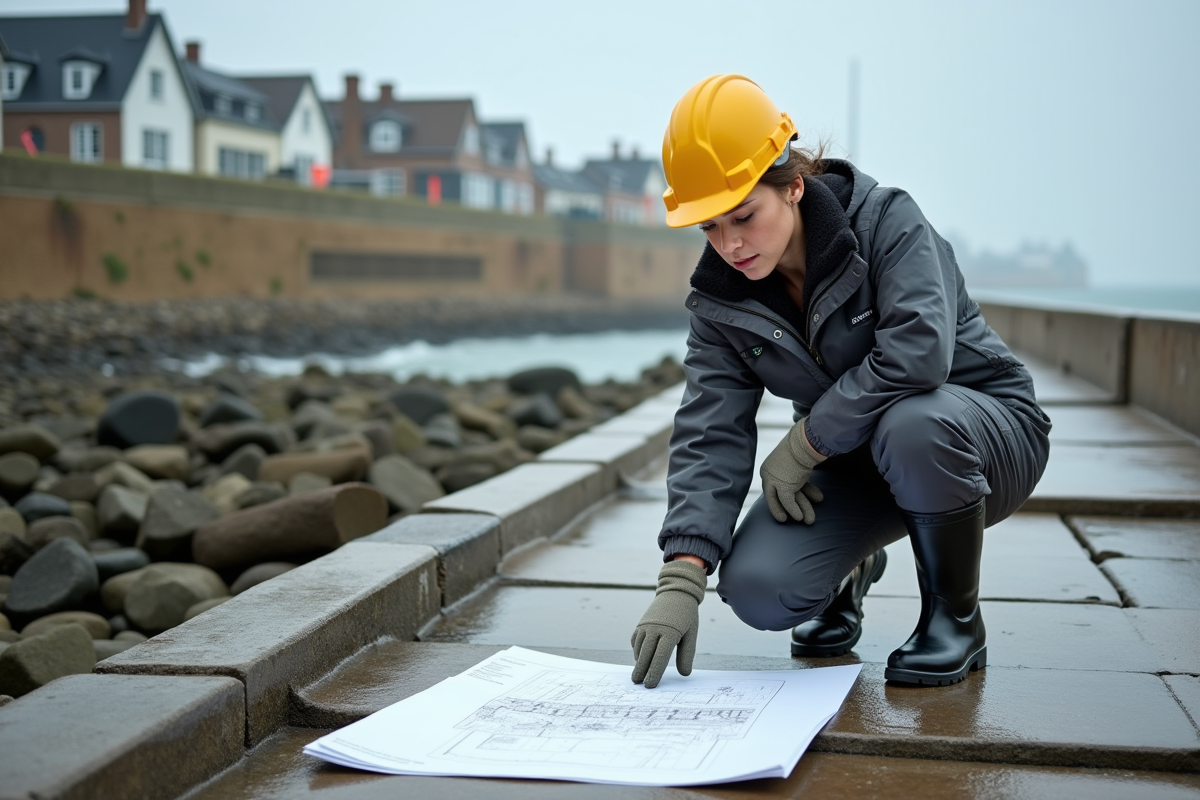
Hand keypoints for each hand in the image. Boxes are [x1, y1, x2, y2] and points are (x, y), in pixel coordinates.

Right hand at [631, 560, 706, 687]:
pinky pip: (636, 640)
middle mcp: (655, 629)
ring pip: (639, 648)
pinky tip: (639, 657)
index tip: (650, 685)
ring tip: (638, 674)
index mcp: (670, 633)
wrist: (676, 592)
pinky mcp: (641, 623)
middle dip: (641, 671)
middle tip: (638, 683)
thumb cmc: (687, 616)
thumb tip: (684, 674)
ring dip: (638, 662)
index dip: (654, 673)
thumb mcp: (691, 634)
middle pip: (645, 655)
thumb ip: (686, 654)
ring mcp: (646, 625)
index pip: (659, 658)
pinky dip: (636, 650)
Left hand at [760, 418, 824, 523]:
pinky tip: (800, 517)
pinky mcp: (784, 487)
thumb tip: (800, 475)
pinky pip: (789, 502)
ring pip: (785, 500)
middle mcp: (768, 475)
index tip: (788, 502)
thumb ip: (792, 471)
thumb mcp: (791, 459)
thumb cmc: (800, 446)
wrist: (804, 441)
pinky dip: (794, 510)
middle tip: (784, 519)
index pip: (774, 485)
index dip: (782, 495)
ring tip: (804, 520)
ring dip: (796, 511)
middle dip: (780, 508)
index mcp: (768, 468)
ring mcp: (775, 481)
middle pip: (773, 495)